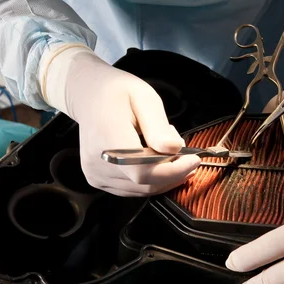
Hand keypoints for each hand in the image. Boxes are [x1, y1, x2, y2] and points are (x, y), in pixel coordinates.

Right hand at [41, 45, 200, 196]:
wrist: (89, 96)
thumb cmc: (118, 93)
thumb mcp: (145, 98)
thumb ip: (158, 126)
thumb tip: (174, 149)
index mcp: (108, 136)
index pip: (142, 170)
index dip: (172, 171)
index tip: (193, 160)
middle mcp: (98, 160)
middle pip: (144, 183)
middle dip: (173, 172)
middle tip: (186, 154)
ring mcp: (95, 173)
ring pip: (141, 190)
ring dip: (163, 176)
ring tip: (166, 150)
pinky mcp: (97, 180)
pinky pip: (132, 189)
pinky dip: (151, 180)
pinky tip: (154, 160)